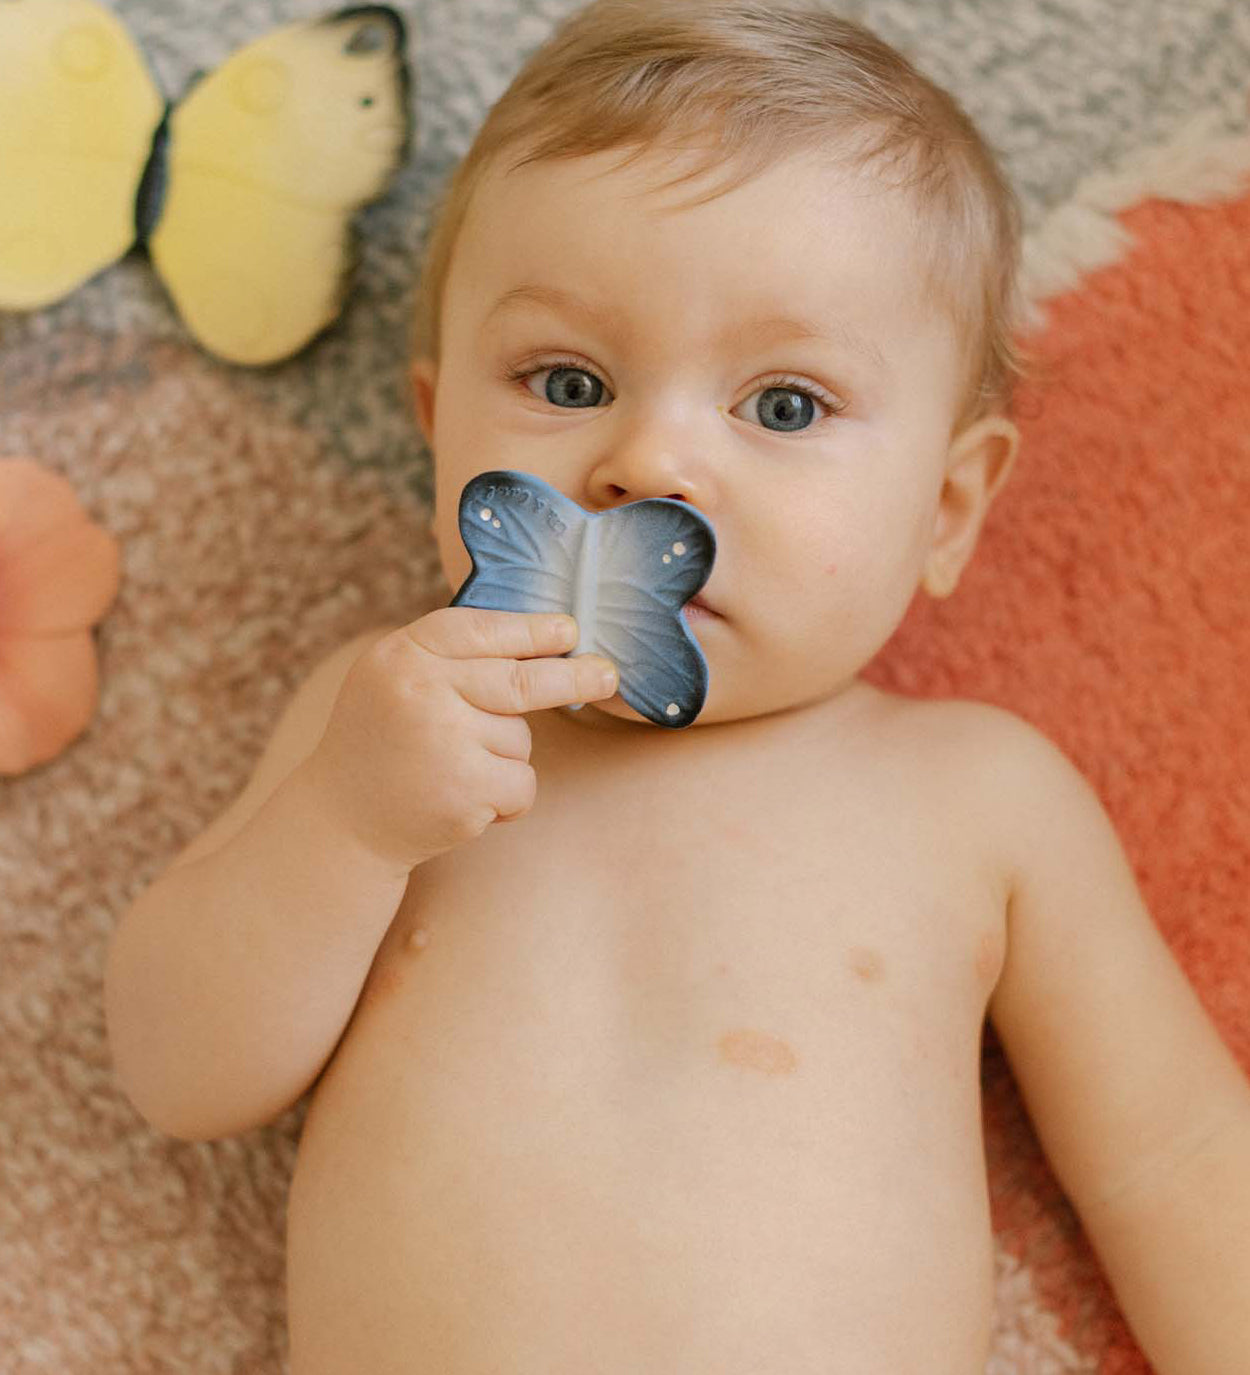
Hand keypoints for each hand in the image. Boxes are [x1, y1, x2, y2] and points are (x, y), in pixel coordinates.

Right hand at [299, 608, 616, 869]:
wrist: (341, 820)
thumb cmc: (383, 741)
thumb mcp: (395, 678)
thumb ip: (449, 657)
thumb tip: (543, 640)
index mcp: (402, 654)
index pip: (481, 630)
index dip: (532, 630)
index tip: (570, 631)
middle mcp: (421, 692)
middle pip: (521, 681)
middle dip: (574, 678)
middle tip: (607, 676)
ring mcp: (444, 743)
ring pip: (521, 739)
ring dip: (504, 758)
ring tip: (453, 769)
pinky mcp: (464, 792)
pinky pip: (522, 783)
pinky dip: (508, 797)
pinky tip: (466, 801)